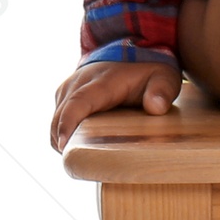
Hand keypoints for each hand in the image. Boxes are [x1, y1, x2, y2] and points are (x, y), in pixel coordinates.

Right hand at [50, 57, 181, 153]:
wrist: (130, 54)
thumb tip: (155, 108)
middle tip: (79, 165)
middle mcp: (78, 83)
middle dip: (63, 141)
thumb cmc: (148, 72)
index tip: (64, 145)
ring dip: (62, 140)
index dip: (68, 124)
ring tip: (83, 158)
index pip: (78, 102)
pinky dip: (63, 134)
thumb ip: (163, 91)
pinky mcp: (64, 96)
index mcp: (101, 82)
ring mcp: (68, 90)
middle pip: (60, 117)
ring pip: (55, 121)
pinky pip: (57, 120)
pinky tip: (80, 146)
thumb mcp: (164, 78)